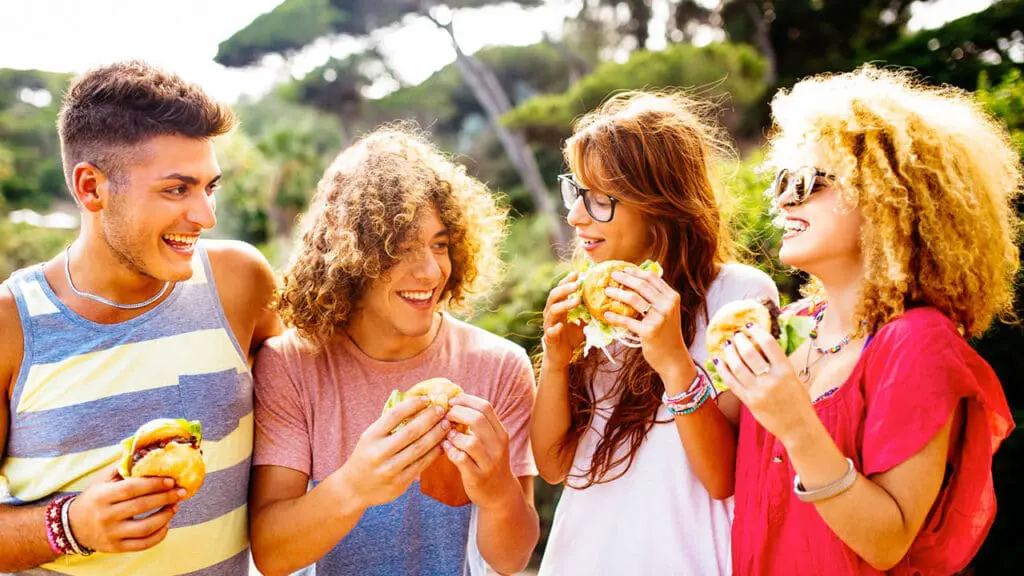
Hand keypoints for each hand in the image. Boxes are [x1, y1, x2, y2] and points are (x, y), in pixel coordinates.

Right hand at [68, 476, 184, 552]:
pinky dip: (159, 535)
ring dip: (165, 516)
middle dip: (166, 497)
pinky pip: (143, 544)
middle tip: (181, 491)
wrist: (73, 527)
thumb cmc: (94, 499)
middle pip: (141, 506)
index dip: (153, 484)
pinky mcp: (116, 548)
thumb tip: (146, 452)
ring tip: (175, 506)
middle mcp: (106, 516)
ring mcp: (111, 534)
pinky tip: (166, 524)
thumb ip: (122, 468)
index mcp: (102, 496)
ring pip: (145, 527)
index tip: (171, 480)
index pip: (132, 488)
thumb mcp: (102, 481)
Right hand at [338, 396, 447, 508]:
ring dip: (436, 434)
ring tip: (446, 425)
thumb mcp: (370, 437)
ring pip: (420, 448)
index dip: (413, 404)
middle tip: (442, 410)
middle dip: (430, 418)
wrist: (354, 488)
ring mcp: (390, 469)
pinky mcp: (399, 483)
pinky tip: (442, 444)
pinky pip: (421, 464)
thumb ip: (389, 424)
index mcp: (371, 436)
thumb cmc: (366, 456)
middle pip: (411, 431)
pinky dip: (434, 453)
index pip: (395, 414)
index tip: (427, 398)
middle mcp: (379, 452)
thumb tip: (417, 404)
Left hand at [444, 394, 520, 510]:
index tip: (452, 401)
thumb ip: (478, 425)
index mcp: (501, 433)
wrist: (500, 493)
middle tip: (445, 415)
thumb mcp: (491, 441)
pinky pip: (460, 459)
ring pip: (470, 441)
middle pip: (478, 420)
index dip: (466, 400)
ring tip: (447, 435)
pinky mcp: (477, 477)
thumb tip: (455, 402)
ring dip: (453, 435)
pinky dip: (450, 451)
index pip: (485, 407)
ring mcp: (489, 463)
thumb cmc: (489, 461)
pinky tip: (446, 448)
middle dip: (456, 413)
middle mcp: (498, 446)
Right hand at [541, 271, 584, 369]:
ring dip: (564, 304)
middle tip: (577, 284)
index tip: (578, 274)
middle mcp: (550, 314)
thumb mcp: (583, 322)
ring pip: (552, 311)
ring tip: (576, 300)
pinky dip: (554, 328)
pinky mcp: (549, 339)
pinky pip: (550, 332)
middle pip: (554, 296)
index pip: (560, 290)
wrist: (561, 357)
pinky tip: (560, 326)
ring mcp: (548, 325)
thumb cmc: (571, 338)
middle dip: (565, 288)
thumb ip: (588, 312)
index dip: (567, 281)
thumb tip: (604, 302)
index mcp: (558, 308)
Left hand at [602, 267, 690, 380]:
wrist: (673, 357)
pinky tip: (606, 315)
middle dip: (624, 278)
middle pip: (641, 286)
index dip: (636, 272)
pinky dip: (615, 317)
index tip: (623, 269)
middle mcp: (667, 305)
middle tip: (612, 275)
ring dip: (617, 293)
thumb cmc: (666, 333)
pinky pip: (628, 321)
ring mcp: (659, 318)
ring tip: (607, 291)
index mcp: (671, 297)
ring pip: (633, 299)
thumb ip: (657, 298)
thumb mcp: (667, 312)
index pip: (652, 278)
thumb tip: (637, 281)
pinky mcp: (650, 331)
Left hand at [714, 324, 815, 442]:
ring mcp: (758, 391)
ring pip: (737, 366)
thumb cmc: (798, 402)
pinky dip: (723, 370)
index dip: (757, 331)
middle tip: (736, 335)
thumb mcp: (794, 378)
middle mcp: (771, 380)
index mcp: (786, 371)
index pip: (769, 344)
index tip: (750, 325)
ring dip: (729, 353)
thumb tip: (762, 345)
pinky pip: (731, 383)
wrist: (798, 427)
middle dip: (740, 340)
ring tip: (727, 345)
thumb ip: (779, 363)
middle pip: (749, 353)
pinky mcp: (749, 402)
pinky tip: (719, 361)